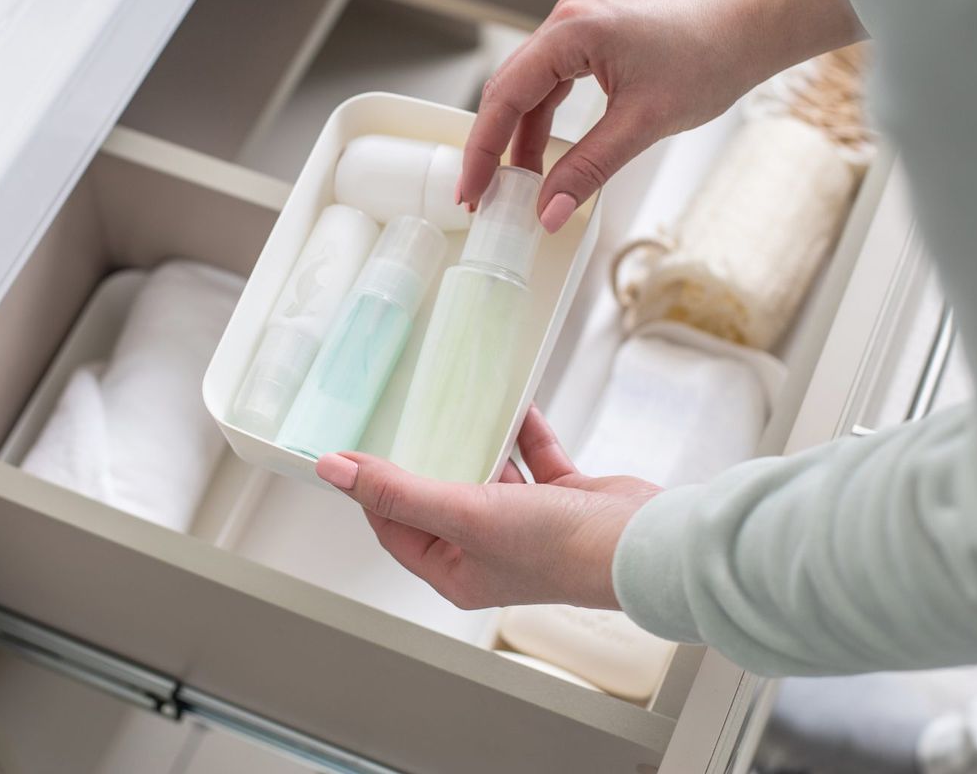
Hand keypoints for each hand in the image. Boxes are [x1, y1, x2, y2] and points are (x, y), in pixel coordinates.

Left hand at [314, 407, 661, 610]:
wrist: (640, 544)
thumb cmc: (558, 548)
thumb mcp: (464, 513)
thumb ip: (399, 490)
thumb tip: (336, 470)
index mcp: (458, 571)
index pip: (397, 530)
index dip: (373, 493)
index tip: (355, 452)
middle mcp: (490, 551)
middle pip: (442, 499)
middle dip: (425, 460)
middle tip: (403, 419)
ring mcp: (529, 525)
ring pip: (490, 475)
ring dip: (477, 441)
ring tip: (456, 404)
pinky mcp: (565, 500)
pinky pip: (535, 459)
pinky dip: (524, 432)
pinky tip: (517, 404)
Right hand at [460, 0, 866, 230]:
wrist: (755, 25)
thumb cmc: (712, 53)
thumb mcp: (644, 123)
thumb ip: (590, 168)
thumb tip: (550, 210)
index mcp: (570, 31)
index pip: (504, 97)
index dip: (482, 151)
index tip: (471, 191)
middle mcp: (567, 22)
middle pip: (508, 92)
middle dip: (492, 148)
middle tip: (482, 198)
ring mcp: (580, 28)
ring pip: (530, 91)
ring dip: (518, 139)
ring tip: (515, 188)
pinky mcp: (596, 40)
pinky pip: (553, 85)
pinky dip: (544, 123)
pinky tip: (544, 158)